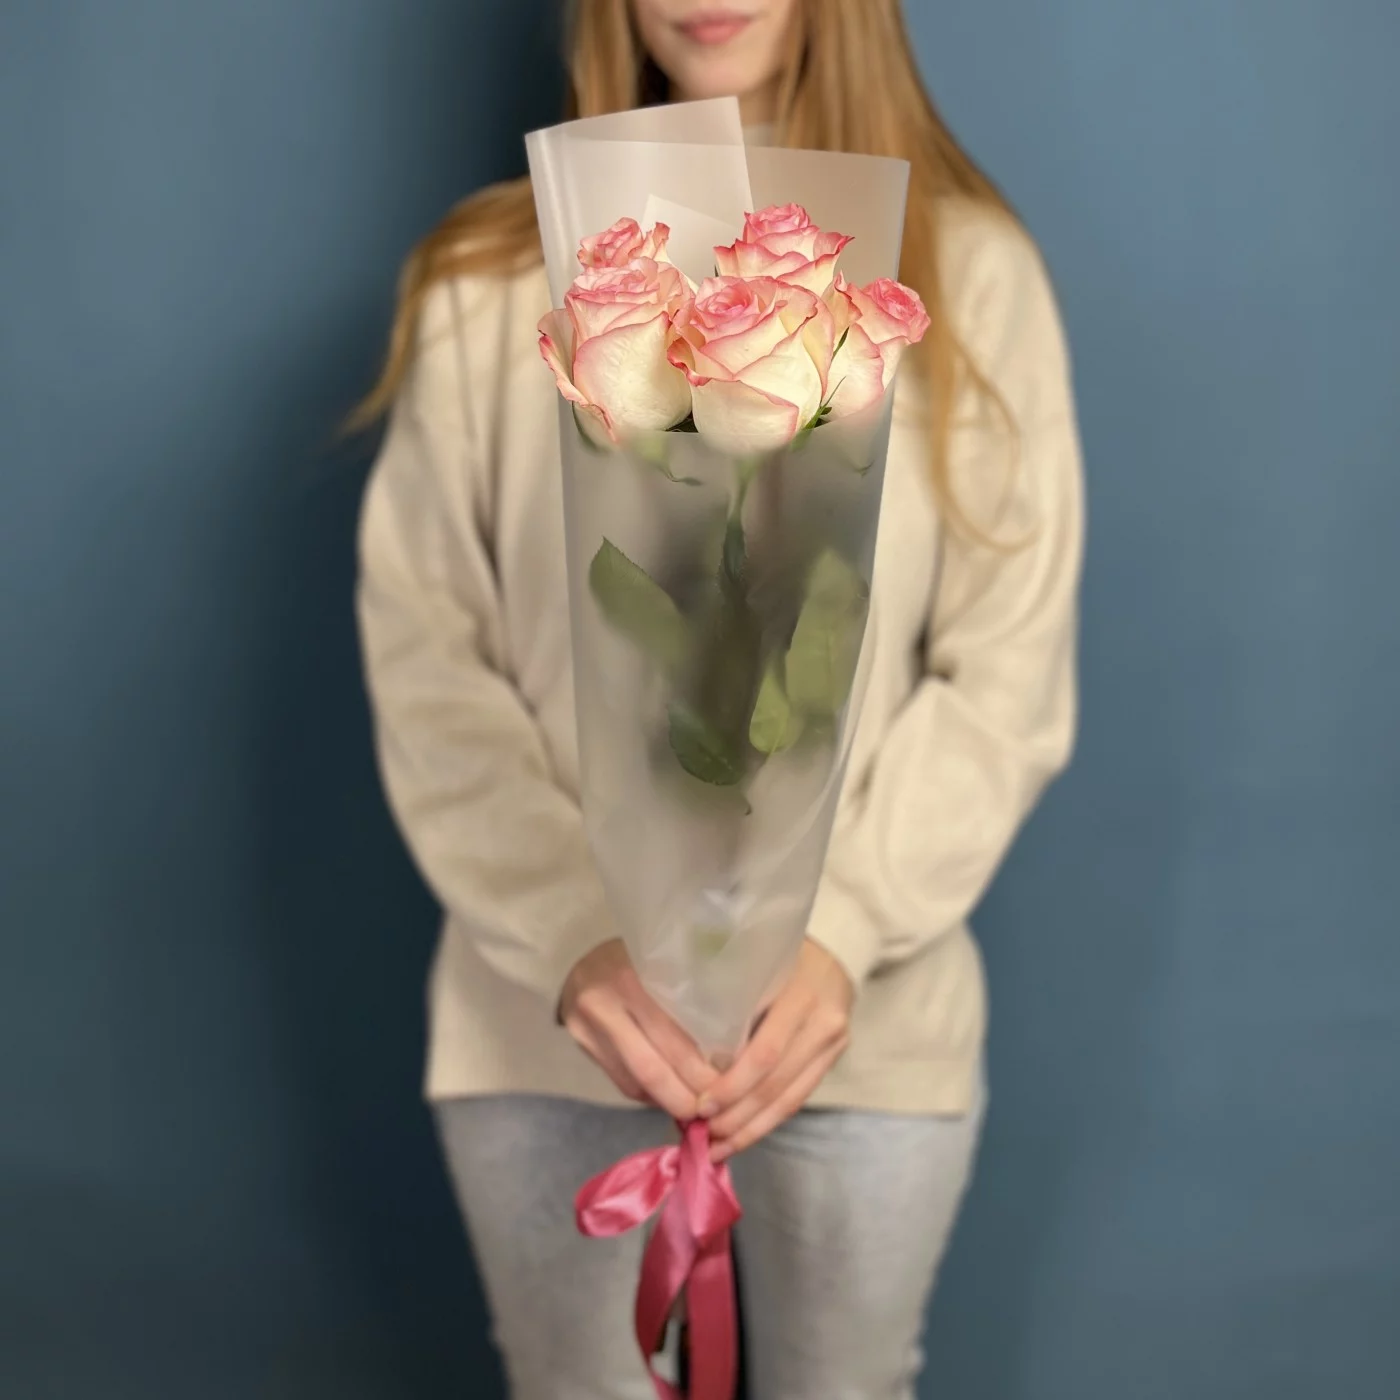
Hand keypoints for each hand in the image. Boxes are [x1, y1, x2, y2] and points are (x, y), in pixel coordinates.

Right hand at [561, 939, 716, 1119]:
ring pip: (635, 1083)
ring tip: (697, 1108)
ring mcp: (588, 1029)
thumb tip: (728, 1051)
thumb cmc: (637, 956)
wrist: (576, 955)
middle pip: (651, 1068)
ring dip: (668, 1101)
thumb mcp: (664, 964)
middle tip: (714, 1110)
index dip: (701, 1072)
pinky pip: (622, 1083)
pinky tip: (669, 1093)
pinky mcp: (582, 1046)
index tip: (729, 1085)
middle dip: (686, 1097)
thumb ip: (689, 999)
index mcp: (633, 980)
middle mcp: (606, 1006)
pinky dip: (650, 1095)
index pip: (672, 1040)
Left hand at [699, 939, 853, 1162]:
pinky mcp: (833, 1059)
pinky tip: (740, 1137)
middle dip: (736, 1117)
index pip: (766, 1053)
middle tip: (700, 1136)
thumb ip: (729, 1002)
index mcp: (800, 995)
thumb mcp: (754, 966)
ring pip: (789, 1100)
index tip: (699, 1106)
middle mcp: (823, 1023)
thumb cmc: (779, 955)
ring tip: (716, 1148)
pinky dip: (766, 1122)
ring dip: (750, 1130)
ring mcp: (833, 1044)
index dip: (732, 1086)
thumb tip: (685, 1054)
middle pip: (776, 1084)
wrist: (835, 951)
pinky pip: (798, 1099)